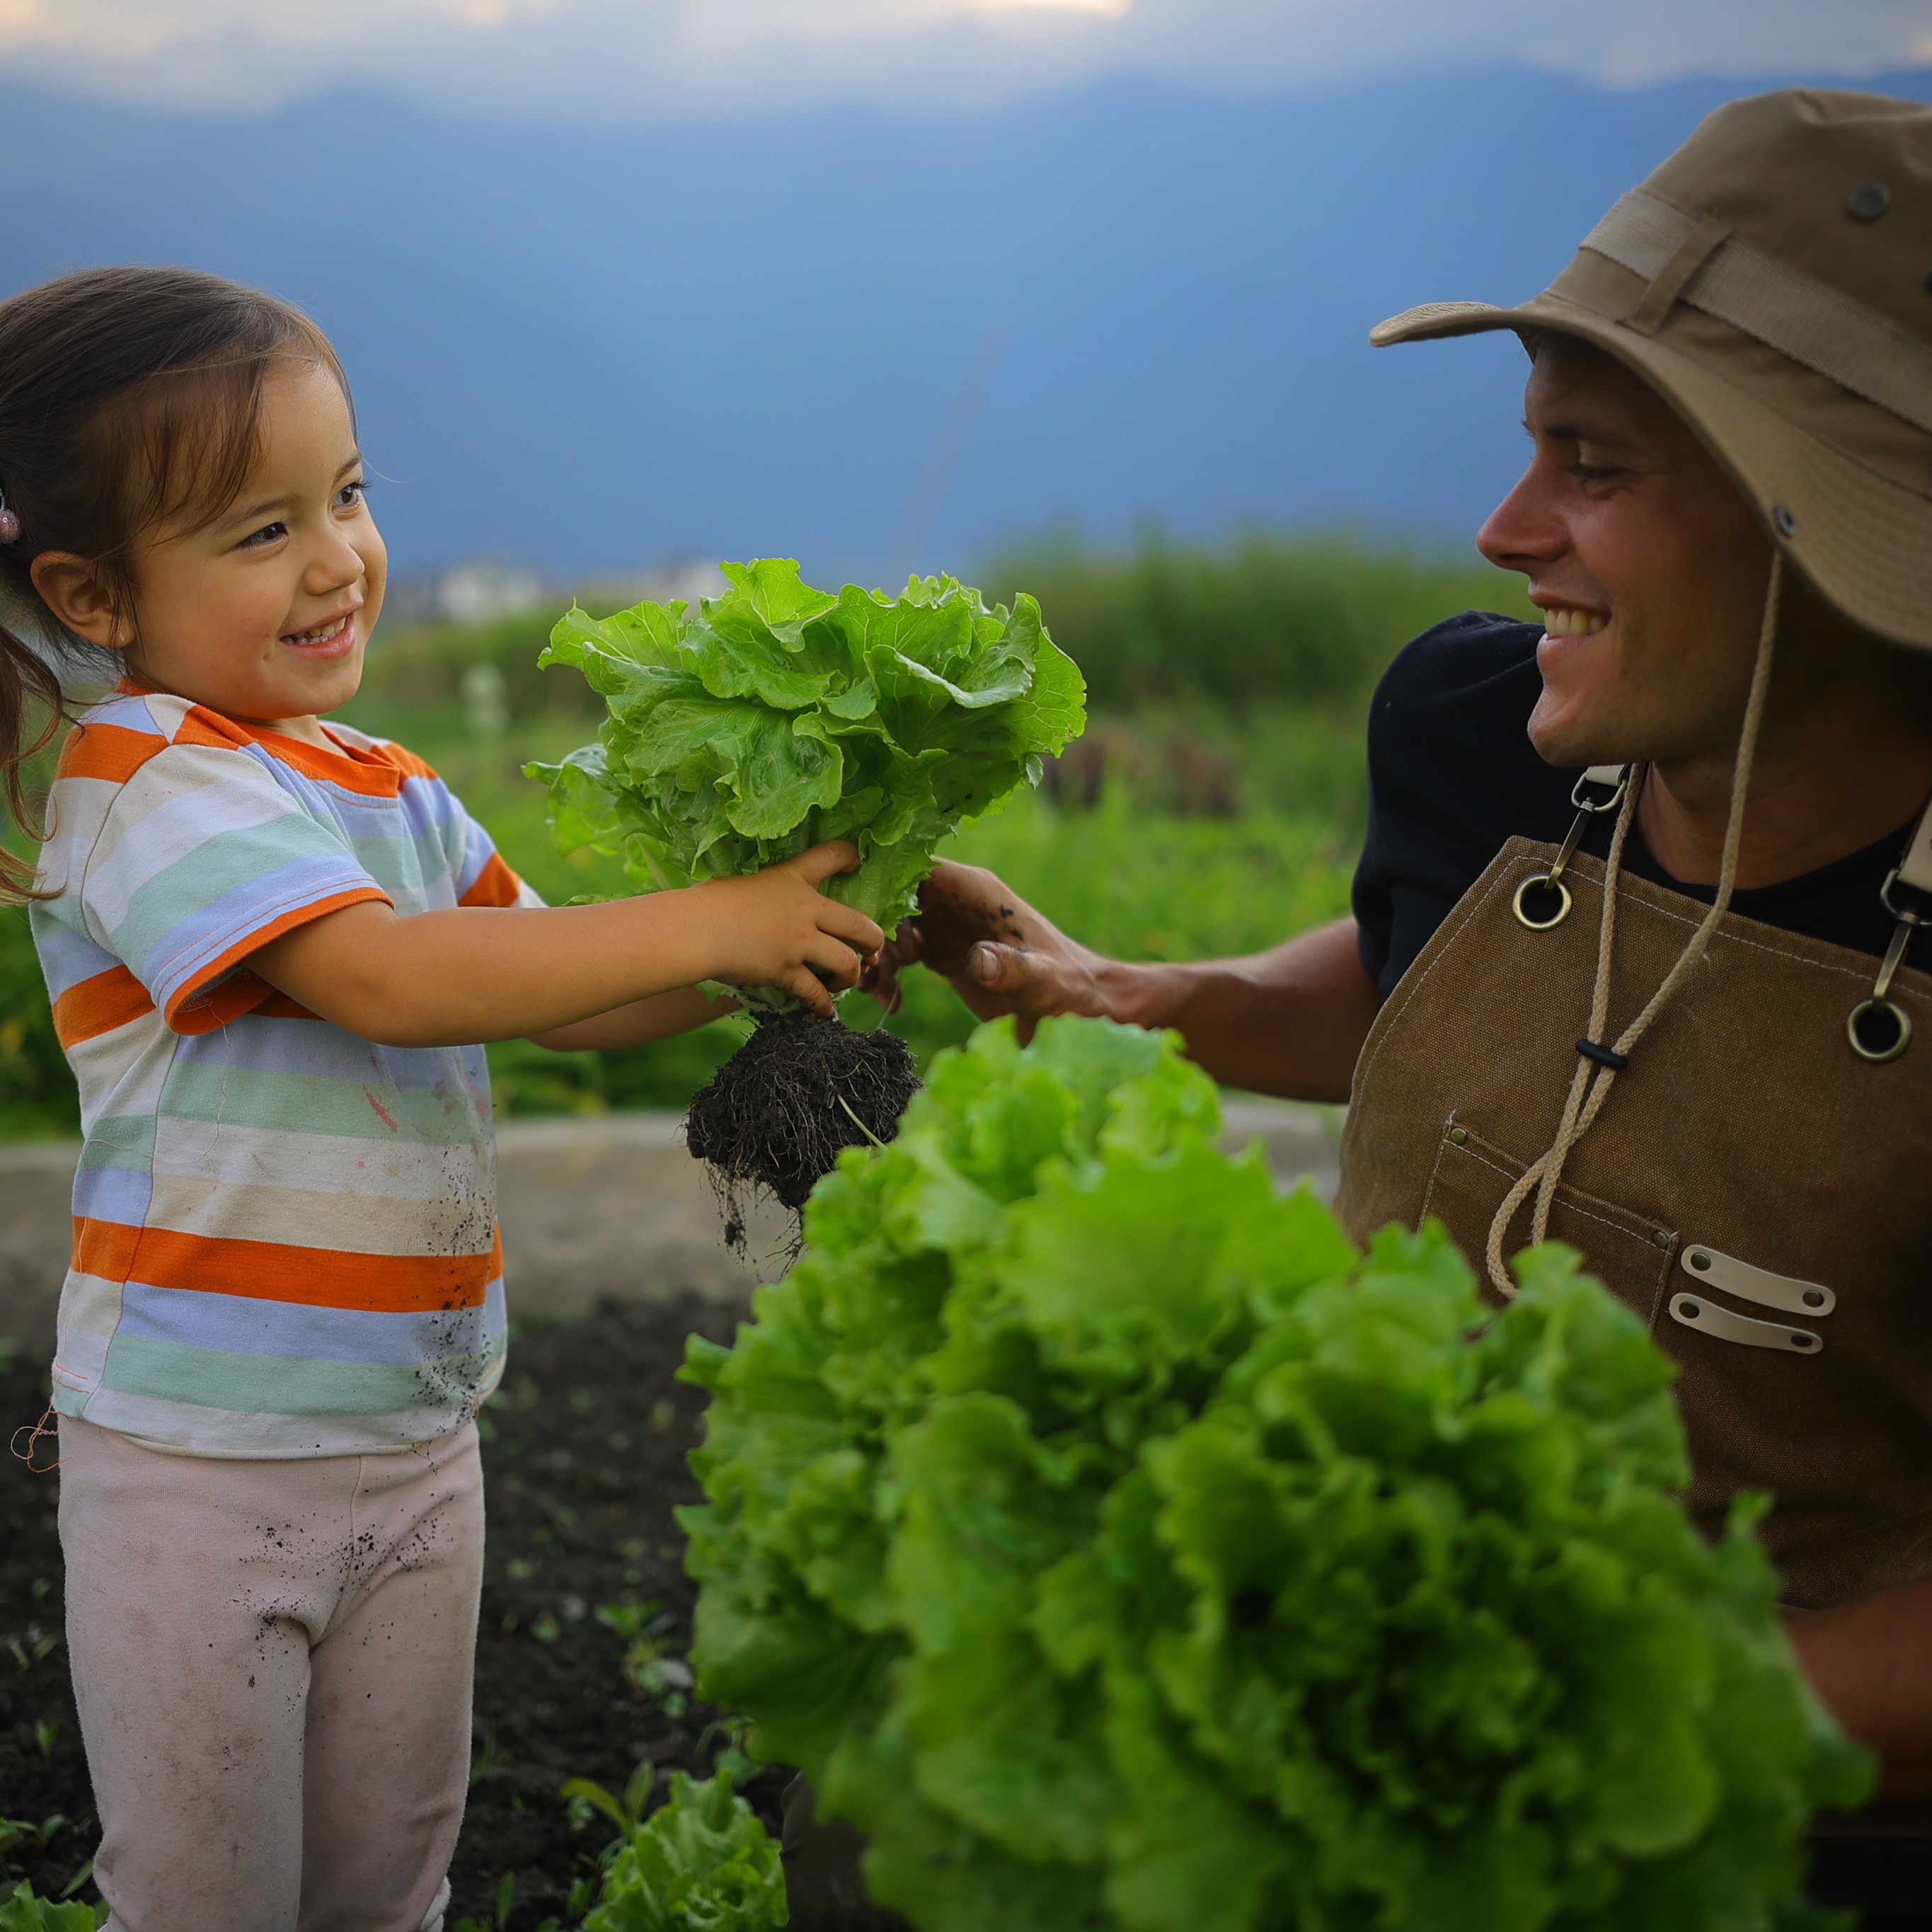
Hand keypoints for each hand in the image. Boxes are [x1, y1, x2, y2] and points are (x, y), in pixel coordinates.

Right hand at [688, 841, 884, 1016]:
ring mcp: (799, 942)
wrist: (697, 929)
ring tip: (844, 980)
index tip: (856, 862)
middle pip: (860, 925)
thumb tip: (758, 906)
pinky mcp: (787, 971)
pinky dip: (823, 1004)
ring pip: (847, 962)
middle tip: (872, 950)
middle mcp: (805, 909)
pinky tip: (826, 1011)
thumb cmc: (708, 902)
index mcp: (792, 878)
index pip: (831, 856)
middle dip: (874, 941)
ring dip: (851, 975)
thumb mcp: (742, 883)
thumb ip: (763, 894)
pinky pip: (816, 993)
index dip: (849, 857)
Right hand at [861, 861, 1113, 1042]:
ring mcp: (947, 926)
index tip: (869, 923)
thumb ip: (1013, 970)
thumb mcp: (1043, 982)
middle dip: (873, 928)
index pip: (917, 867)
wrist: (1078, 1007)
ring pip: (891, 926)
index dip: (884, 887)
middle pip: (894, 898)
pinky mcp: (943, 953)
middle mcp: (956, 902)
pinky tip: (890, 1002)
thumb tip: (979, 960)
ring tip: (878, 990)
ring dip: (875, 954)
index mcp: (977, 891)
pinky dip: (887, 974)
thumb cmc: (1068, 988)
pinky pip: (900, 954)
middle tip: (871, 968)